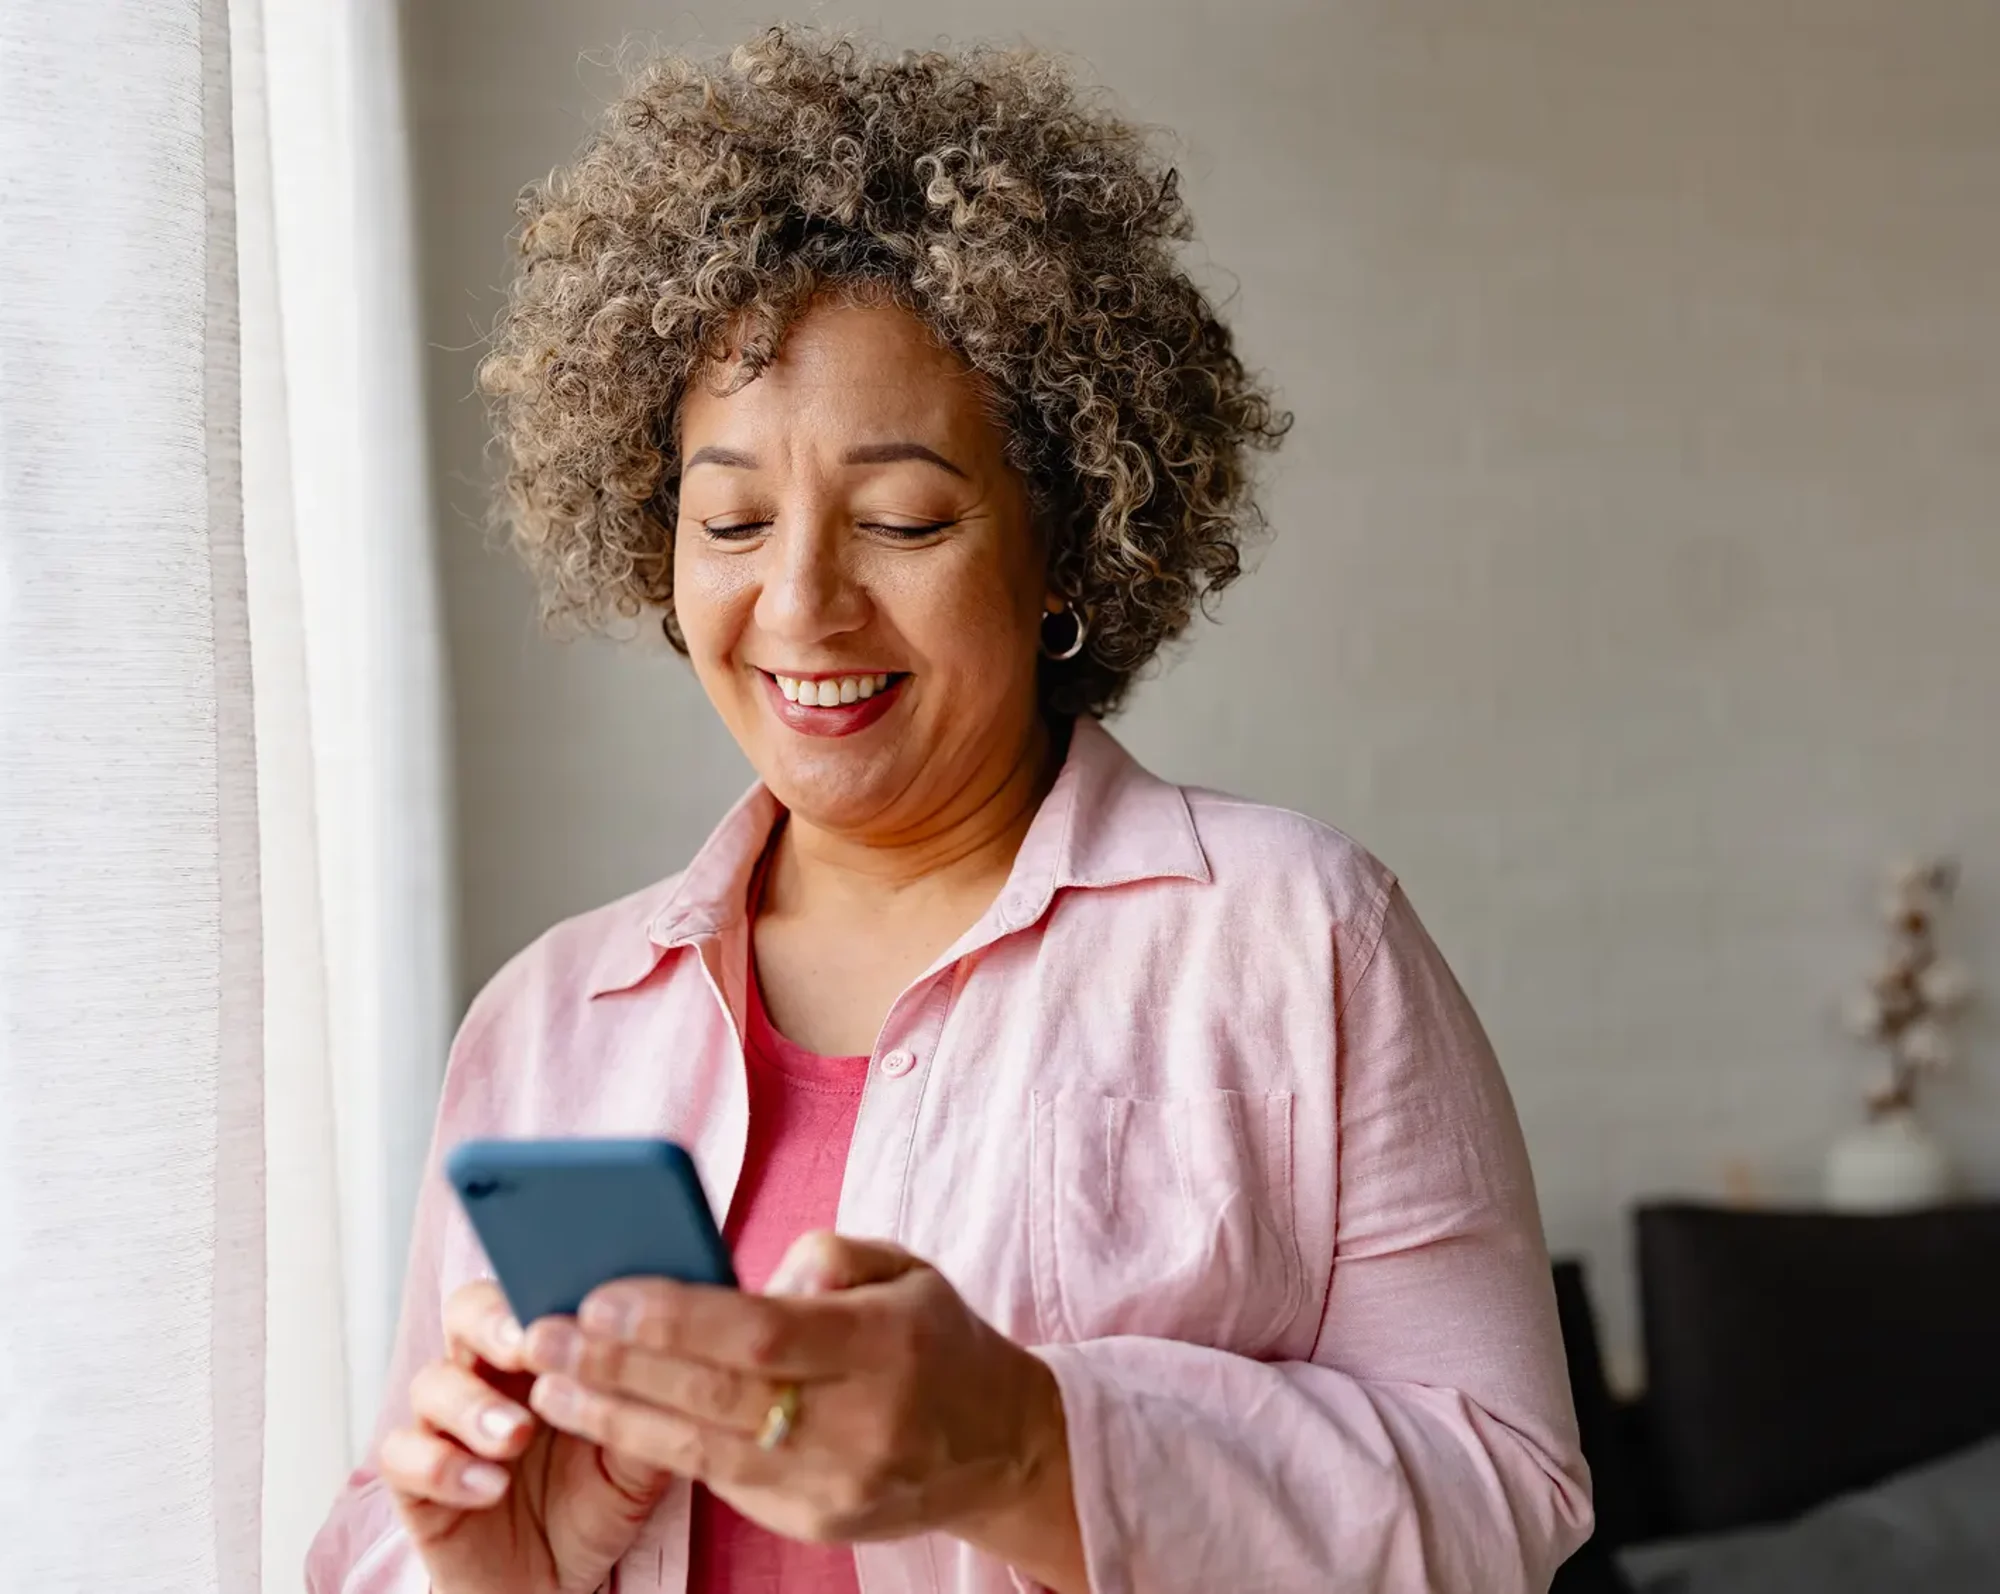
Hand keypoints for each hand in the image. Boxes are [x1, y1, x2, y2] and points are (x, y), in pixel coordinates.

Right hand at [378, 1279, 671, 1593]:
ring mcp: (447, 1424)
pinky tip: (489, 1487)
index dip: (544, 1288)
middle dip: (493, 1322)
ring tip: (516, 1435)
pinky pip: (403, 1457)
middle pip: (467, 1313)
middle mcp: (489, 1374)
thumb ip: (647, 1409)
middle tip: (526, 1345)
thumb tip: (671, 1356)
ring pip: (431, 1382)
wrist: (557, 1583)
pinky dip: (442, 1466)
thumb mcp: (639, 1459)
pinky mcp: (416, 1480)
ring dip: (473, 1404)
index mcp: (544, 1353)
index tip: (576, 1304)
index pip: (529, 1290)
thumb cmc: (596, 1502)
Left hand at [518, 1235, 1084, 1585]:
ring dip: (616, 1415)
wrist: (999, 1446)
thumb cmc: (934, 1339)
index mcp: (886, 1346)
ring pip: (705, 1451)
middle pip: (719, 1396)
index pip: (763, 1335)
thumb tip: (747, 1279)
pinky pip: (723, 1480)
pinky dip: (658, 1445)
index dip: (677, 1319)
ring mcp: (835, 1484)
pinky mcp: (814, 1521)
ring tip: (548, 1385)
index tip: (604, 1296)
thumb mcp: (905, 1269)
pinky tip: (606, 1415)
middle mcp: (861, 1423)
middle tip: (544, 1335)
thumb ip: (828, 1256)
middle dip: (620, 1365)